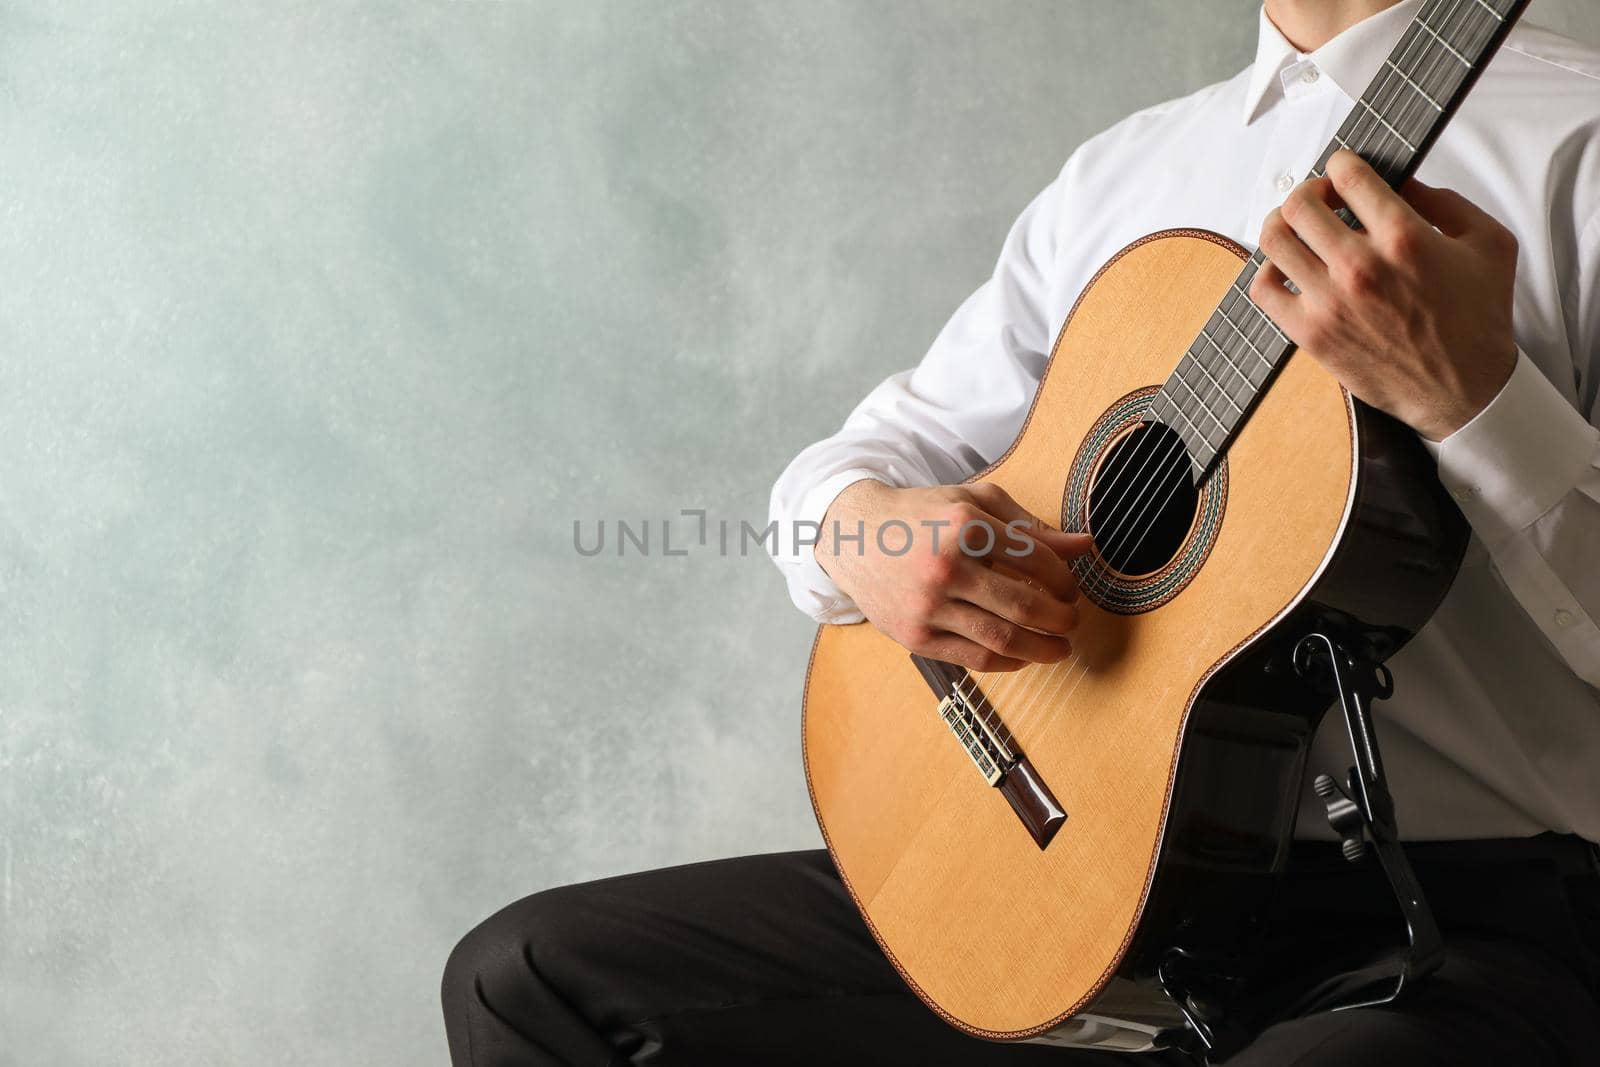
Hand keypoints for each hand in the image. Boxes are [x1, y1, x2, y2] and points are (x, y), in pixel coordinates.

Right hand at [816, 479, 1090, 671]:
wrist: (853, 536)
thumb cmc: (921, 516)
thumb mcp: (974, 504)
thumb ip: (1030, 526)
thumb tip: (1085, 545)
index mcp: (965, 525)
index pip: (1037, 561)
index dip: (1065, 580)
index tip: (1072, 589)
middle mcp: (945, 566)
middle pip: (1024, 606)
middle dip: (1061, 619)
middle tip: (1072, 621)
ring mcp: (927, 605)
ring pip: (1002, 640)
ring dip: (1043, 649)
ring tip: (1059, 647)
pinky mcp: (914, 637)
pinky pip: (974, 660)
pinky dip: (1008, 663)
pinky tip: (1022, 656)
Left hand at [1250, 149, 1518, 440]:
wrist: (1465, 389)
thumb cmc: (1479, 319)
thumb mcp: (1489, 243)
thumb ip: (1446, 201)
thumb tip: (1401, 180)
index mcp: (1405, 237)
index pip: (1349, 177)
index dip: (1341, 164)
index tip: (1343, 170)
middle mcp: (1361, 267)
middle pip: (1300, 203)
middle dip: (1309, 191)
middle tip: (1320, 199)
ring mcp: (1330, 301)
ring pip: (1274, 240)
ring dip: (1281, 224)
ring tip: (1297, 229)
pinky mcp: (1311, 333)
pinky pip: (1263, 289)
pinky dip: (1268, 270)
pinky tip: (1288, 269)